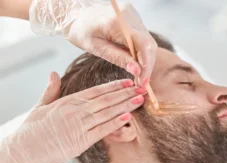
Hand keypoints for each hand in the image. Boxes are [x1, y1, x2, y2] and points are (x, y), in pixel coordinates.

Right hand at [0, 72, 145, 162]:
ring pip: (107, 113)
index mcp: (68, 101)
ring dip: (125, 106)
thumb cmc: (31, 130)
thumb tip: (54, 74)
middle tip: (141, 88)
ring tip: (139, 100)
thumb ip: (51, 90)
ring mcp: (79, 125)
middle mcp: (76, 111)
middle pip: (106, 100)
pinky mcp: (81, 141)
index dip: (114, 86)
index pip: (96, 91)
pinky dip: (115, 124)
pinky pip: (102, 130)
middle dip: (125, 94)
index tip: (128, 82)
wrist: (23, 151)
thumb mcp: (40, 106)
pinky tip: (127, 117)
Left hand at [29, 0, 157, 85]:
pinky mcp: (133, 19)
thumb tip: (137, 71)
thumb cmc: (82, 31)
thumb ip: (118, 58)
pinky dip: (142, 53)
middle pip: (149, 44)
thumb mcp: (97, 48)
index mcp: (118, 22)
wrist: (76, 14)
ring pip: (148, 42)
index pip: (143, 45)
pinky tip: (135, 64)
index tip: (143, 82)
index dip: (146, 66)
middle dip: (147, 66)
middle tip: (141, 83)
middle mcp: (129, 16)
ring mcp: (133, 16)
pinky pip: (143, 38)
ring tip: (138, 76)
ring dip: (146, 60)